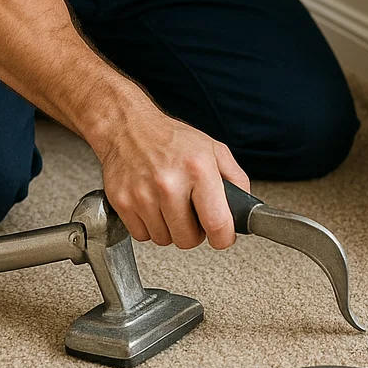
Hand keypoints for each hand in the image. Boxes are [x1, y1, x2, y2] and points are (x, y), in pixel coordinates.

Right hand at [96, 97, 250, 250]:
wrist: (127, 127)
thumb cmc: (170, 138)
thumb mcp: (213, 149)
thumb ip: (236, 178)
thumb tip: (245, 206)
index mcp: (198, 170)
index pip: (217, 224)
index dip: (223, 237)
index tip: (222, 237)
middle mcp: (169, 183)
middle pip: (188, 239)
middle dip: (194, 231)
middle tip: (191, 212)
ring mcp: (143, 195)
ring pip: (164, 240)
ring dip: (170, 228)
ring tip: (169, 204)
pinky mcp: (123, 203)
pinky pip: (142, 235)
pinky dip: (149, 226)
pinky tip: (152, 205)